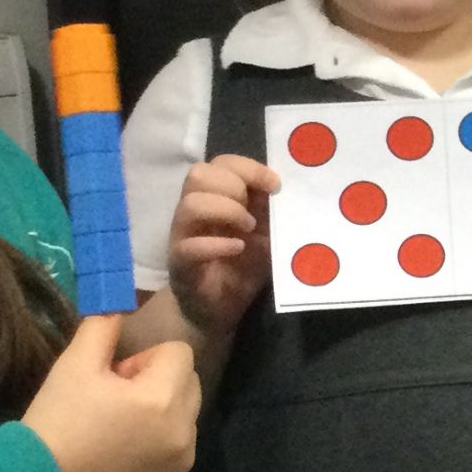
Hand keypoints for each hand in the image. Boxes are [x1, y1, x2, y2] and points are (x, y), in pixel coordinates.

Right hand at [23, 316, 200, 471]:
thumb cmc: (57, 420)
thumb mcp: (75, 363)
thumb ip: (104, 325)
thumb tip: (122, 301)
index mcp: (163, 397)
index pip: (178, 353)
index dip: (143, 359)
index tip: (113, 379)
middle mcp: (183, 431)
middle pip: (188, 382)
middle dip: (157, 382)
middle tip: (114, 400)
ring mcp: (181, 461)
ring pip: (185, 414)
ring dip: (160, 411)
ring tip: (116, 426)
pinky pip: (179, 447)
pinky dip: (159, 442)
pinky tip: (122, 451)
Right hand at [167, 154, 279, 337]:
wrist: (221, 308)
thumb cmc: (243, 265)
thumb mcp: (267, 234)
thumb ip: (272, 210)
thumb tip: (291, 187)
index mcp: (215, 197)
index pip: (220, 163)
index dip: (247, 168)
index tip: (275, 184)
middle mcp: (194, 210)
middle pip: (198, 174)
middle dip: (233, 186)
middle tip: (254, 212)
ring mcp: (182, 235)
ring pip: (190, 205)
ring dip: (226, 211)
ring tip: (249, 229)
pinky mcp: (180, 263)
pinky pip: (188, 246)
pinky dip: (217, 244)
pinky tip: (238, 249)